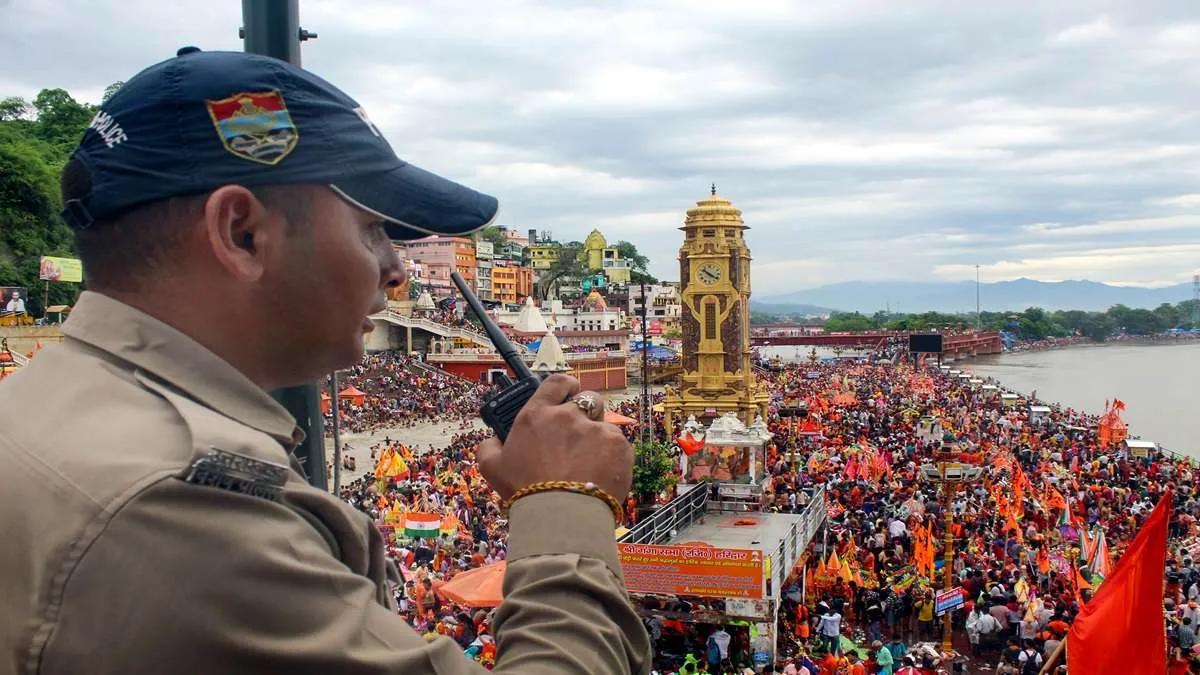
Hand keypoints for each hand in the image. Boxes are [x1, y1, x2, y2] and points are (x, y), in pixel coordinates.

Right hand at [476, 374, 632, 502]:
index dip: (566, 386)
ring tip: (590, 465)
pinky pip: (619, 445)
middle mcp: (567, 416)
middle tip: (581, 436)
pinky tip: (601, 476)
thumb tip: (492, 441)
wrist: (560, 516)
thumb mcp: (492, 469)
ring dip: (599, 439)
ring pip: (604, 425)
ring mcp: (595, 429)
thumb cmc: (525, 493)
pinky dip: (613, 458)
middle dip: (588, 413)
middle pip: (588, 399)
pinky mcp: (618, 446)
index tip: (569, 394)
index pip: (557, 382)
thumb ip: (489, 447)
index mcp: (537, 415)